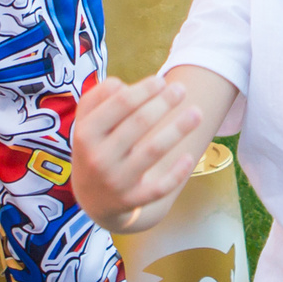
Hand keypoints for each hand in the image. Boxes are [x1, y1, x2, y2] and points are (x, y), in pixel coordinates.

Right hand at [72, 74, 205, 230]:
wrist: (91, 198)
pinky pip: (159, 187)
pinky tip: (190, 157)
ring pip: (153, 151)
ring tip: (197, 112)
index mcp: (85, 133)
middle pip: (138, 123)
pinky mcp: (131, 200)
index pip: (120, 103)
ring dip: (178, 129)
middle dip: (164, 102)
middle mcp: (98, 158)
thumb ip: (98, 97)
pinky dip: (177, 173)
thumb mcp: (86, 122)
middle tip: (181, 89)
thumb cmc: (95, 146)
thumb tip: (123, 85)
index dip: (144, 89)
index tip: (161, 81)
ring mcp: (115, 181)